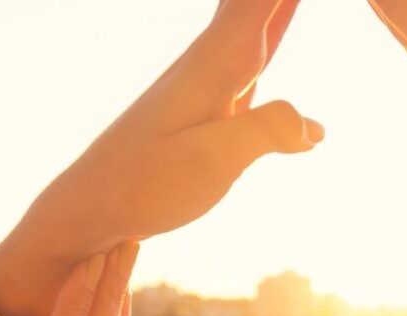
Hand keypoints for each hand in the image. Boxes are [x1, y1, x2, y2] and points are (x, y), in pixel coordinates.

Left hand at [0, 0, 320, 315]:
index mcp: (217, 62)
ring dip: (278, 1)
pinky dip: (279, 18)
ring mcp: (216, 76)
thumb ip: (264, 131)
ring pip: (259, 12)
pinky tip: (291, 14)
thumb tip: (313, 126)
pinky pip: (259, 44)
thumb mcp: (211, 162)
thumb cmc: (146, 184)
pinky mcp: (218, 100)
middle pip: (259, 1)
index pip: (261, 1)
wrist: (93, 204)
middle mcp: (217, 57)